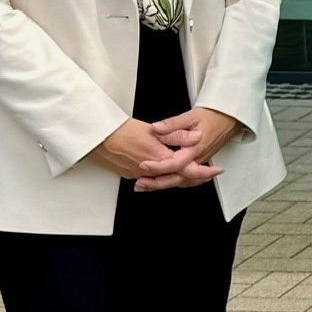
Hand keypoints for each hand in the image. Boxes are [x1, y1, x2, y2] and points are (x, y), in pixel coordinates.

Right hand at [90, 118, 211, 184]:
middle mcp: (150, 171)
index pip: (187, 170)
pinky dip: (163, 178)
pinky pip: (151, 180)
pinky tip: (168, 174)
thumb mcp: (153, 130)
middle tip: (209, 174)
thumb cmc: (121, 130)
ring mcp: (138, 175)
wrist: (96, 137)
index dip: (203, 172)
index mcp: (159, 158)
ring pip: (164, 181)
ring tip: (195, 175)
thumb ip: (177, 135)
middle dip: (196, 178)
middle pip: (178, 180)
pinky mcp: (130, 174)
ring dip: (180, 179)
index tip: (215, 170)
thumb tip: (196, 138)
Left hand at [139, 107, 237, 190]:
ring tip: (146, 186)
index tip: (143, 165)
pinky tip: (164, 183)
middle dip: (157, 183)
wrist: (229, 119)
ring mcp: (200, 163)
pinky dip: (174, 182)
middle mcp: (199, 159)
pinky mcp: (201, 163)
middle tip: (140, 183)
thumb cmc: (213, 116)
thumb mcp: (191, 116)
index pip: (175, 163)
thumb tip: (156, 128)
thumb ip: (172, 124)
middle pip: (178, 178)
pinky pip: (188, 179)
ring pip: (182, 181)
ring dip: (163, 185)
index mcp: (196, 148)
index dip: (158, 166)